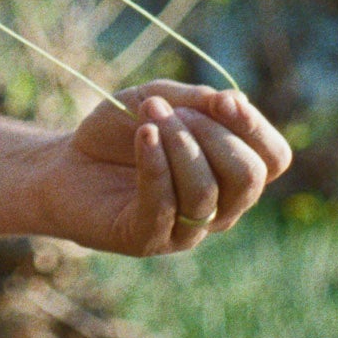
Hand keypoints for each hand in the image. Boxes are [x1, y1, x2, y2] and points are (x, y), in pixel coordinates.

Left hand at [40, 80, 291, 256]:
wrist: (63, 163)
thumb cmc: (118, 131)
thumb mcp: (157, 98)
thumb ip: (196, 99)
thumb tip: (233, 101)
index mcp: (231, 172)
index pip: (273, 159)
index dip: (256, 129)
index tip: (223, 101)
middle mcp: (219, 207)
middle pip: (249, 178)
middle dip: (214, 136)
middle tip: (169, 110)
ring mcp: (186, 230)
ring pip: (206, 194)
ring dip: (179, 145)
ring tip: (149, 118)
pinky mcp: (147, 239)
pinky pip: (165, 207)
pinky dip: (156, 165)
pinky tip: (143, 136)